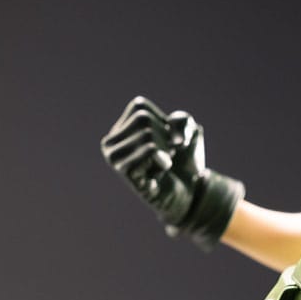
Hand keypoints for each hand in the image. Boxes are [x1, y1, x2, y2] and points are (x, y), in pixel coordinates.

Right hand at [101, 96, 243, 249]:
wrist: (190, 193)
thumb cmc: (185, 160)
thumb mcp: (189, 131)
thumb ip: (182, 121)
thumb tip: (174, 138)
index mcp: (121, 127)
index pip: (139, 107)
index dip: (163, 123)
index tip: (166, 142)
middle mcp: (110, 141)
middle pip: (142, 119)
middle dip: (164, 137)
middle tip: (165, 156)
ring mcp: (114, 157)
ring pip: (146, 134)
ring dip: (165, 150)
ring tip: (161, 165)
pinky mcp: (123, 171)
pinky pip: (149, 150)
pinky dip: (164, 160)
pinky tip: (158, 175)